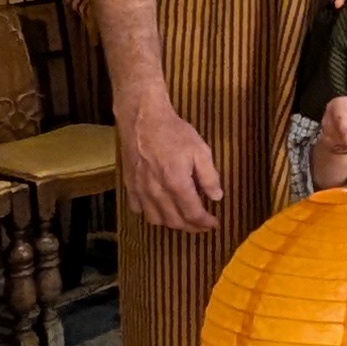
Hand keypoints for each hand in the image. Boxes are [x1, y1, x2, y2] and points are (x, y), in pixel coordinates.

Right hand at [118, 92, 224, 231]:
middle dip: (191, 227)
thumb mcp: (200, 150)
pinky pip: (138, 208)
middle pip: (175, 222)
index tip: (214, 223)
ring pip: (155, 219)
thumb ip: (209, 176)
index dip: (205, 223)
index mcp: (177, 184)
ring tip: (183, 218)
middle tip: (202, 224)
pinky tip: (159, 207)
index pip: (193, 214)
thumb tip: (217, 197)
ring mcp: (140, 190)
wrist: (143, 118)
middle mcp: (157, 192)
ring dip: (171, 223)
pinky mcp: (129, 185)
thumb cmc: (175, 132)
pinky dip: (150, 213)